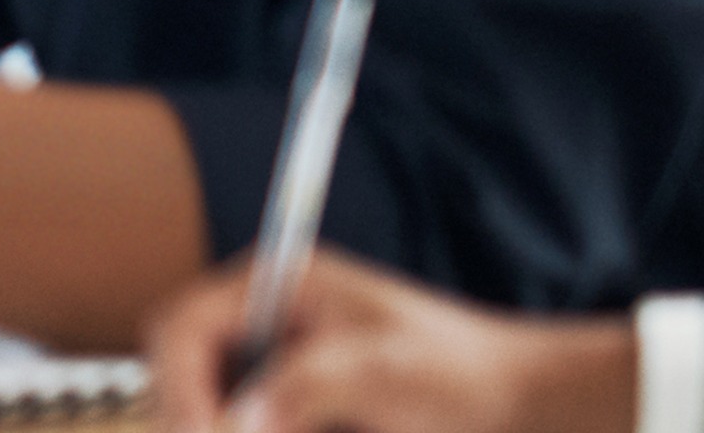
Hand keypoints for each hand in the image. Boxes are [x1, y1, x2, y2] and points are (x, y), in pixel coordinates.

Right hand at [142, 256, 637, 432]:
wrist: (523, 406)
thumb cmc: (462, 373)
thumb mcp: (381, 370)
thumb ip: (301, 386)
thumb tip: (233, 425)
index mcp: (275, 285)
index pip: (182, 327)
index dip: (180, 385)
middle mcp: (264, 321)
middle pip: (183, 370)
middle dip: (196, 414)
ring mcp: (277, 365)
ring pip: (217, 407)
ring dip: (230, 425)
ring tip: (311, 430)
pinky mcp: (294, 406)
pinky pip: (255, 424)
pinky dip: (262, 430)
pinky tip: (313, 431)